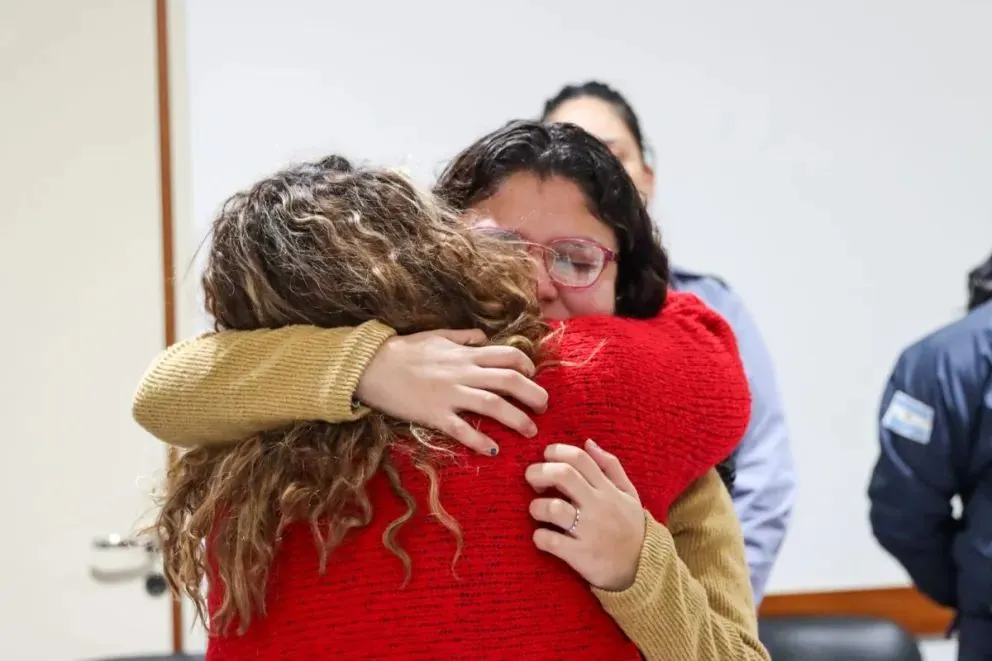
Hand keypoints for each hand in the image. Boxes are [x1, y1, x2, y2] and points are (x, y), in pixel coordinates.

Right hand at [355, 329, 548, 455]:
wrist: (369, 365)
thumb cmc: (402, 350)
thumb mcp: (436, 337)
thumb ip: (462, 337)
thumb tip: (483, 338)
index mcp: (465, 353)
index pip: (508, 356)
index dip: (527, 366)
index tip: (532, 377)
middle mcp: (463, 372)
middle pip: (510, 381)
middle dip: (534, 394)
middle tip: (544, 407)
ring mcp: (449, 394)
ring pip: (494, 405)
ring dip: (517, 419)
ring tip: (530, 430)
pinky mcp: (434, 414)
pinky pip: (462, 429)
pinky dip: (480, 440)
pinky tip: (492, 449)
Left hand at [525, 439, 644, 590]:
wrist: (642, 569)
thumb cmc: (630, 527)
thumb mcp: (628, 493)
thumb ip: (610, 466)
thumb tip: (588, 442)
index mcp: (607, 489)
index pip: (580, 458)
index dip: (556, 451)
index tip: (545, 456)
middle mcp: (598, 506)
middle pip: (563, 476)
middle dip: (539, 472)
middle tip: (532, 479)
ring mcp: (589, 531)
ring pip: (554, 508)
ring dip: (536, 506)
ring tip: (537, 510)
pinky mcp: (580, 555)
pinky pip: (552, 542)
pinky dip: (540, 537)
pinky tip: (541, 536)